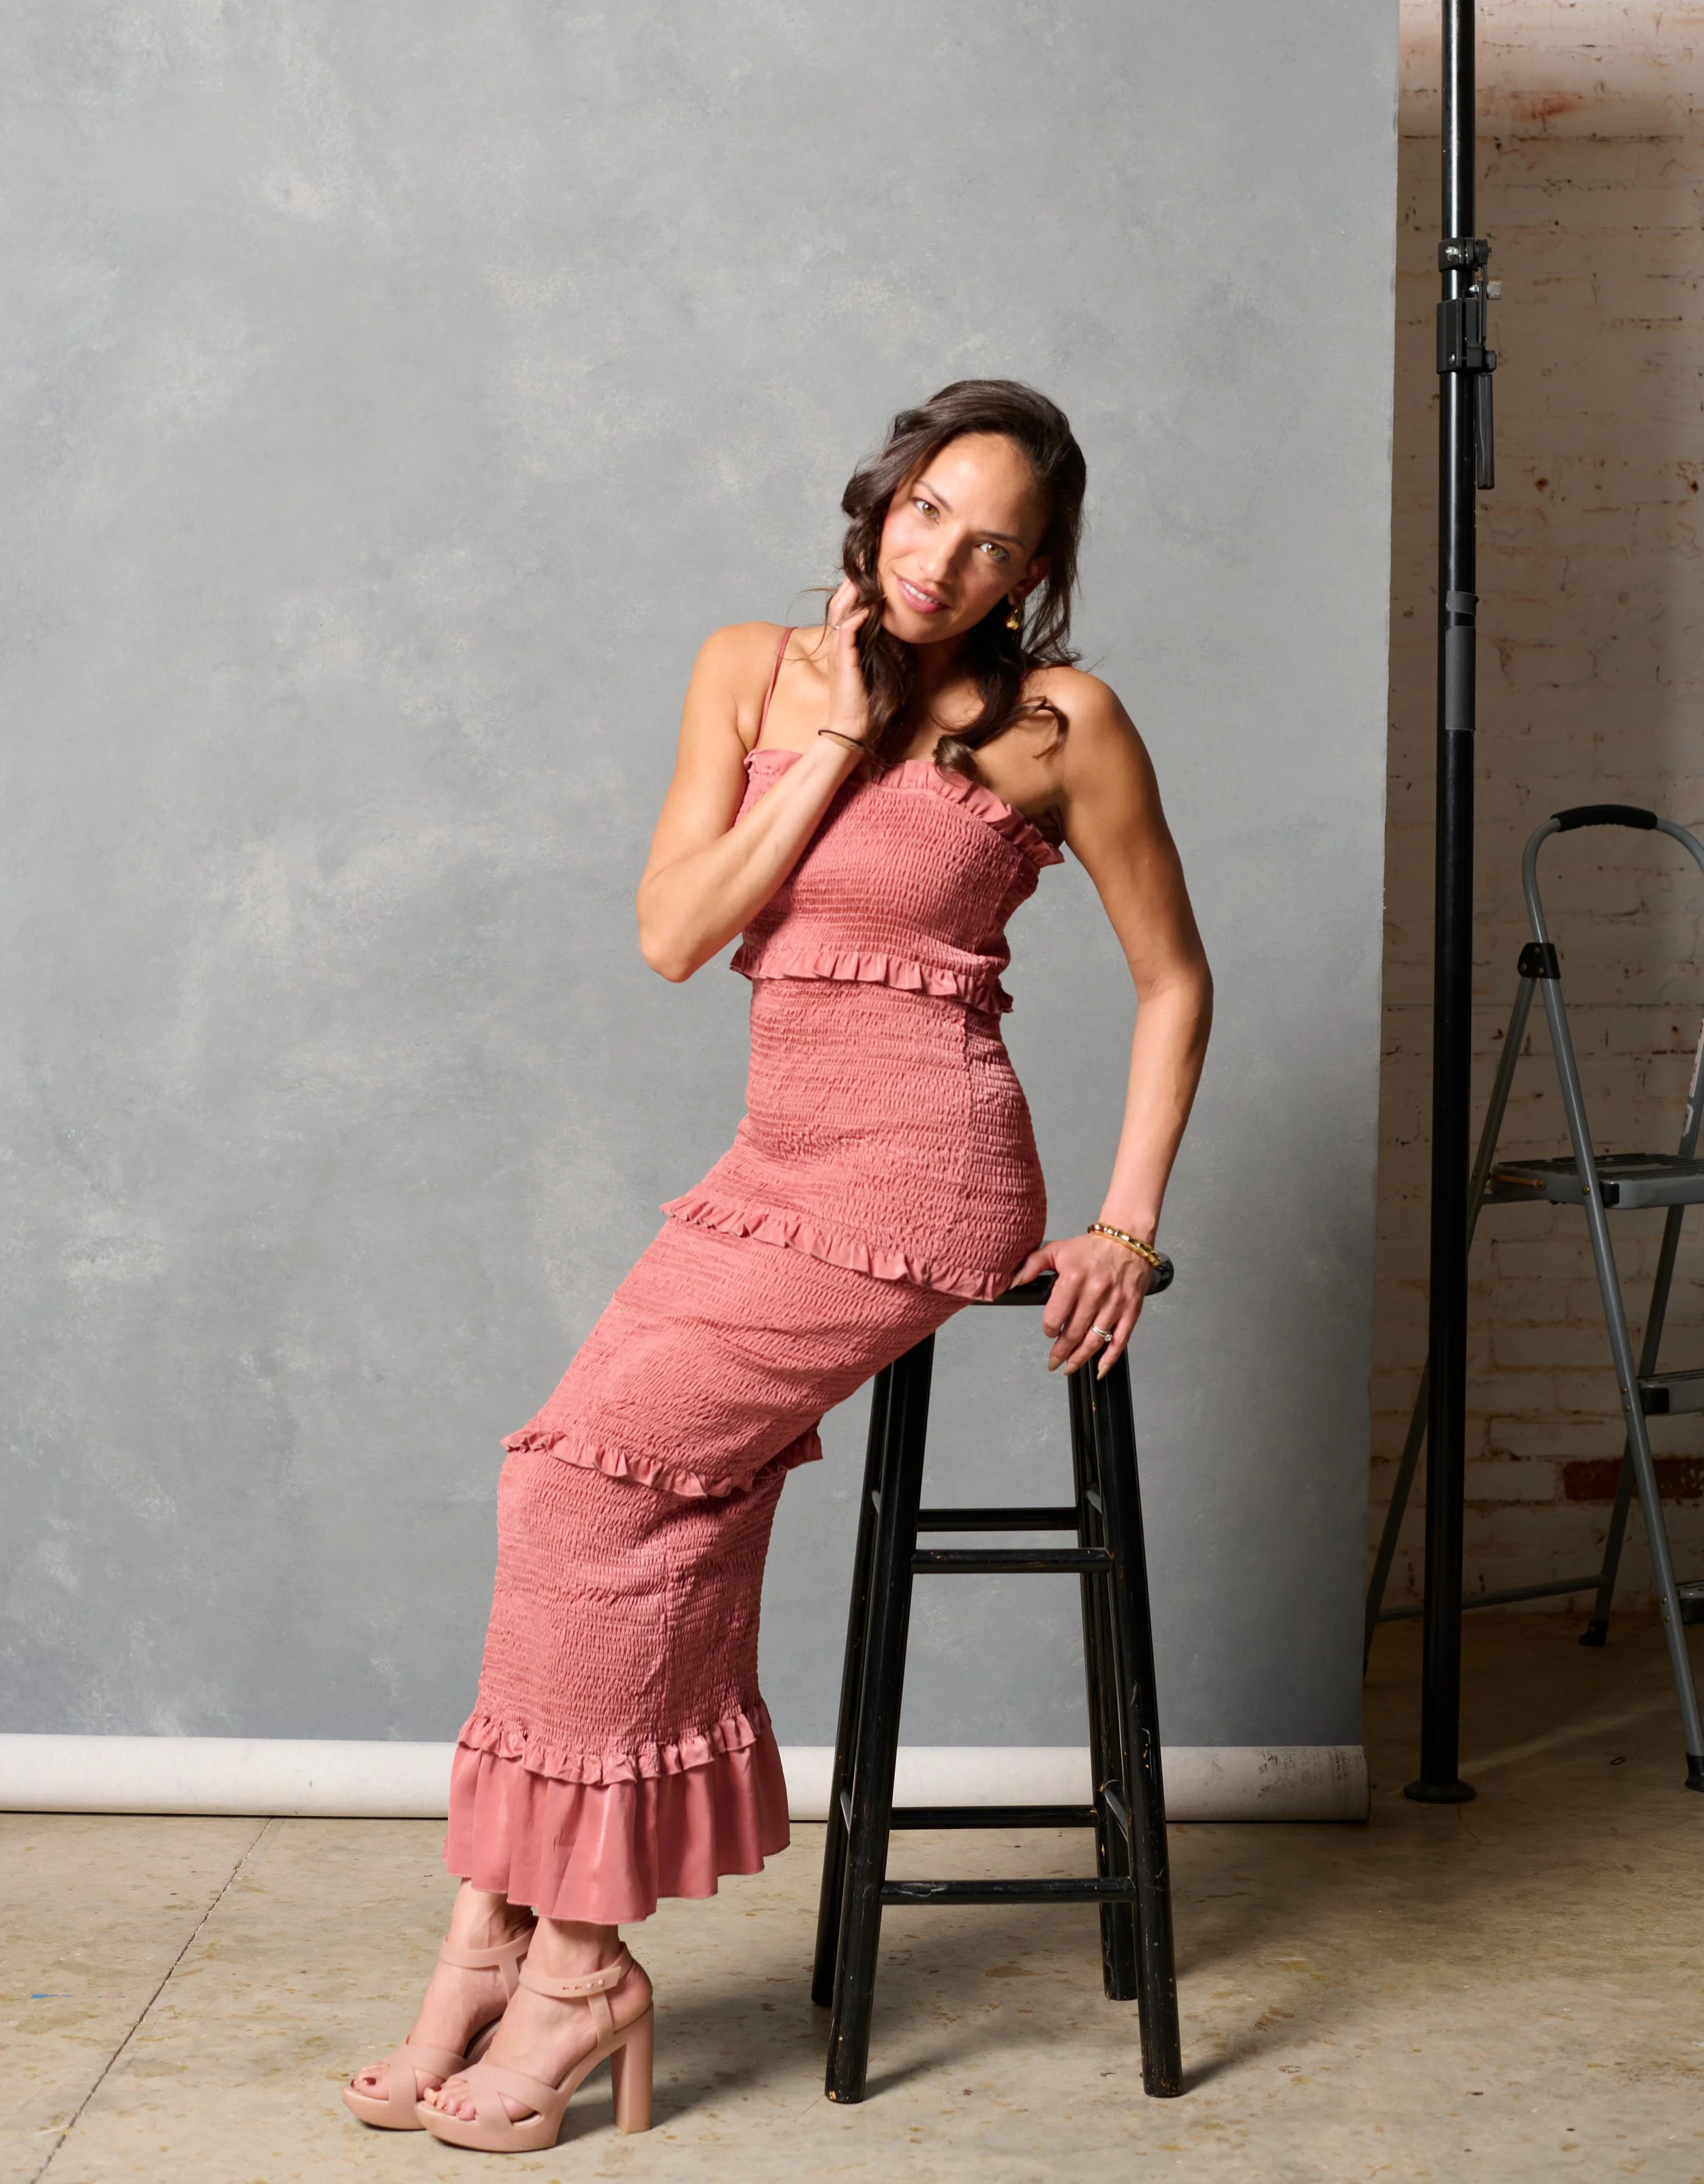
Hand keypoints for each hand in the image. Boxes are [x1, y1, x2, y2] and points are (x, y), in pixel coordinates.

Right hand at [824, 578, 873, 747]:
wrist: (851, 727)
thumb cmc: (864, 701)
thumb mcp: (872, 666)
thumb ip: (876, 646)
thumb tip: (889, 628)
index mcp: (842, 643)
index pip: (846, 607)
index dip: (855, 586)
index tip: (869, 567)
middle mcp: (836, 643)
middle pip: (840, 602)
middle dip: (851, 579)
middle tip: (865, 558)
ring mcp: (837, 652)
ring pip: (840, 612)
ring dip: (852, 592)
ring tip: (864, 572)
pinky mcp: (842, 662)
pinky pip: (845, 633)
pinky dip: (855, 619)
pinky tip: (866, 608)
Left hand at [1012, 1230, 1152, 1377]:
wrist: (1127, 1240)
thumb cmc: (1092, 1248)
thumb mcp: (1057, 1249)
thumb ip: (1032, 1265)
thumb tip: (1014, 1282)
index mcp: (1074, 1279)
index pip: (1055, 1316)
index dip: (1048, 1329)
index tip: (1048, 1331)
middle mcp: (1095, 1293)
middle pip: (1074, 1333)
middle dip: (1060, 1352)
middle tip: (1053, 1361)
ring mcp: (1114, 1304)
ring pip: (1094, 1341)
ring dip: (1079, 1358)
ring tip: (1068, 1367)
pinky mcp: (1131, 1310)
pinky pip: (1120, 1341)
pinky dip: (1109, 1359)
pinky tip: (1098, 1369)